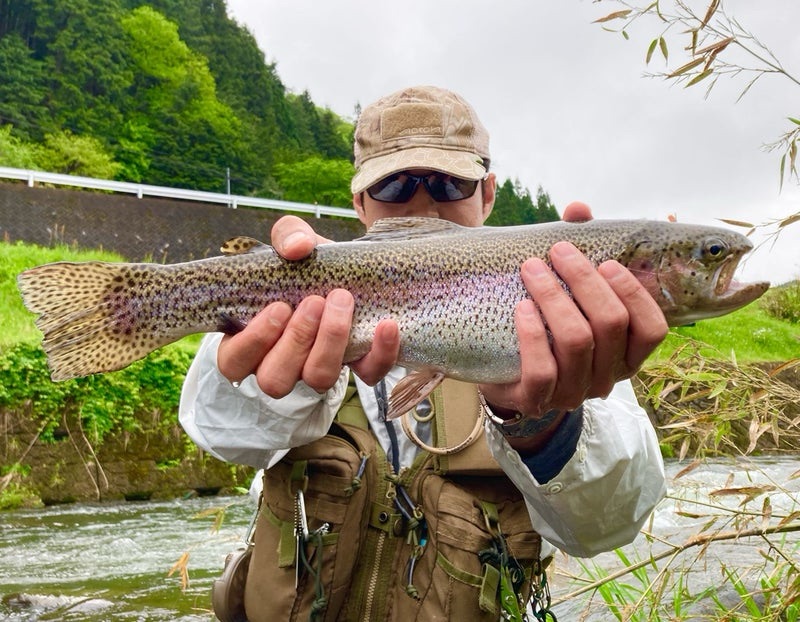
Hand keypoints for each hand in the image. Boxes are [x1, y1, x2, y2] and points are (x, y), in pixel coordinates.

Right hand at [216, 216, 399, 395]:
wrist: (350, 268)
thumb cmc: (307, 262)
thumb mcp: (293, 242)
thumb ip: (287, 235)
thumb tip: (297, 247)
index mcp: (250, 340)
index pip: (233, 362)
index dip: (252, 343)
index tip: (278, 306)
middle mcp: (281, 363)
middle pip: (275, 379)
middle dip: (296, 341)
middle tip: (315, 301)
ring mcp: (319, 369)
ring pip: (318, 379)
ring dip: (331, 342)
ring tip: (342, 300)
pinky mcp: (359, 366)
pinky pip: (369, 374)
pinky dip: (380, 353)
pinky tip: (385, 325)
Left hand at [478, 202, 667, 447]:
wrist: (505, 375)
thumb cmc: (547, 325)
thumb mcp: (568, 292)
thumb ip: (581, 253)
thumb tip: (579, 209)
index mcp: (626, 353)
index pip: (653, 329)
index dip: (634, 293)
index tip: (606, 263)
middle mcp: (606, 377)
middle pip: (610, 324)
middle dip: (584, 281)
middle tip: (558, 251)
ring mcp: (573, 393)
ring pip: (576, 342)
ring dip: (553, 297)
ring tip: (531, 269)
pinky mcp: (537, 401)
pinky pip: (542, 370)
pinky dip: (532, 334)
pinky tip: (521, 308)